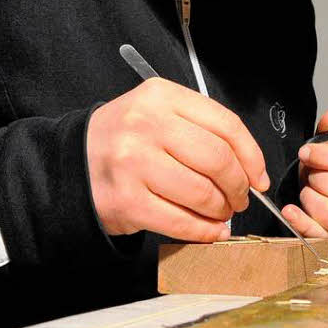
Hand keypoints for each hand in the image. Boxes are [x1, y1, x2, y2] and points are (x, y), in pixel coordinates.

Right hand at [86, 77, 268, 241]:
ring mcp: (134, 163)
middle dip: (238, 186)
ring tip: (221, 213)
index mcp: (162, 96)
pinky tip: (209, 230)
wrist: (70, 164)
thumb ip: (202, 130)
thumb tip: (250, 169)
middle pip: (218, 159)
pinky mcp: (127, 201)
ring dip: (221, 210)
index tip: (258, 176)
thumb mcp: (159, 114)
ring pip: (202, 192)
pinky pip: (180, 221)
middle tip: (240, 198)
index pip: (226, 124)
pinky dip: (203, 230)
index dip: (251, 155)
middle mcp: (147, 125)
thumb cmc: (125, 140)